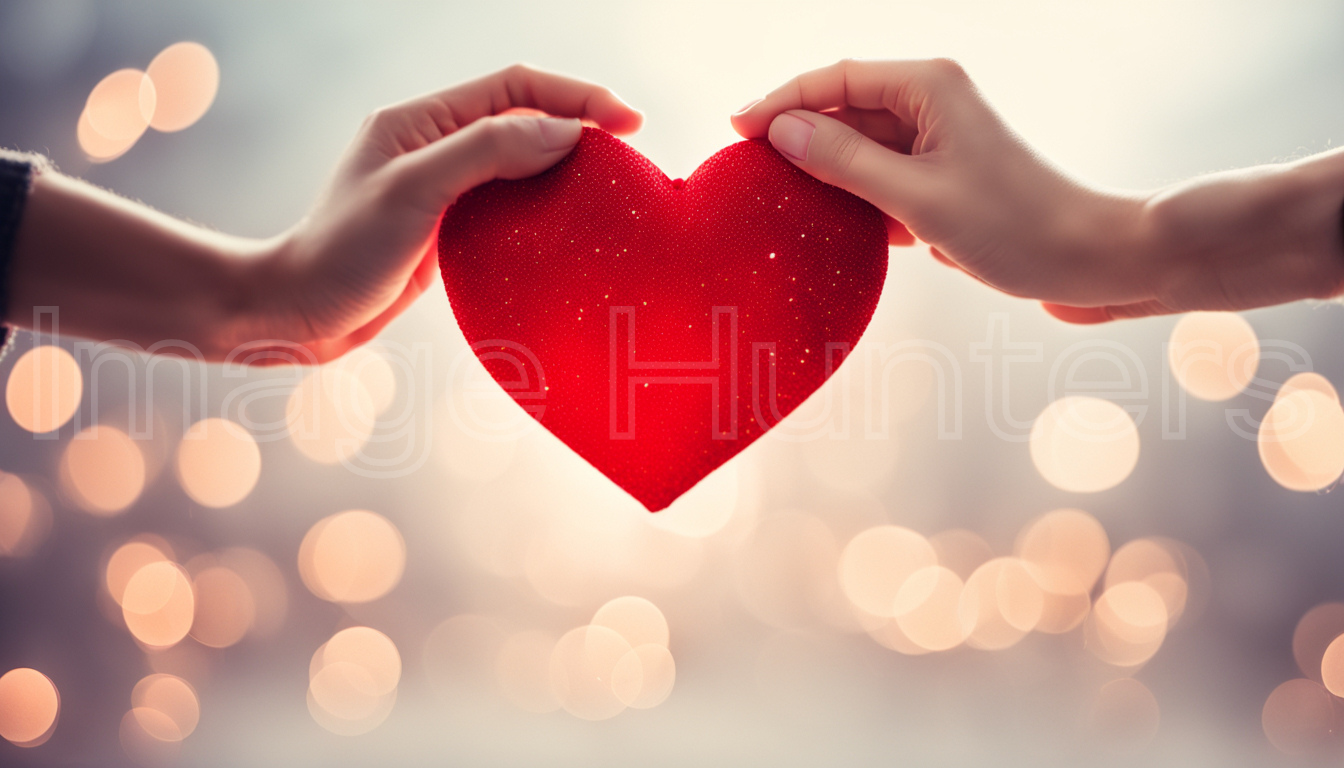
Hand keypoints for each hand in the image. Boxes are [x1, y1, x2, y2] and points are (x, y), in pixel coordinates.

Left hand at [260, 64, 642, 358]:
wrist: (297, 314)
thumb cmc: (342, 252)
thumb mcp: (413, 192)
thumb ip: (485, 152)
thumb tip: (563, 131)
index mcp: (422, 120)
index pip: (514, 87)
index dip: (577, 96)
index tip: (629, 123)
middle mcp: (435, 146)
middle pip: (524, 119)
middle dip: (580, 127)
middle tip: (632, 158)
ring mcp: (443, 188)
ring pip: (521, 164)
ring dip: (566, 170)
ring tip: (613, 189)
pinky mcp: (448, 230)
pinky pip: (509, 207)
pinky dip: (544, 211)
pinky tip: (570, 229)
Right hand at [731, 58, 1343, 321]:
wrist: (1089, 261)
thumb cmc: (1015, 226)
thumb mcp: (917, 198)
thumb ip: (845, 163)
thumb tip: (782, 133)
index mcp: (928, 86)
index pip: (834, 79)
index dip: (780, 101)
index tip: (735, 131)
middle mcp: (932, 103)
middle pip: (844, 110)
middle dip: (798, 139)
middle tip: (747, 176)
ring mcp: (938, 142)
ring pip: (861, 147)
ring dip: (826, 173)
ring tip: (780, 205)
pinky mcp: (944, 180)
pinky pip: (883, 179)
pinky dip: (857, 199)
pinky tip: (835, 229)